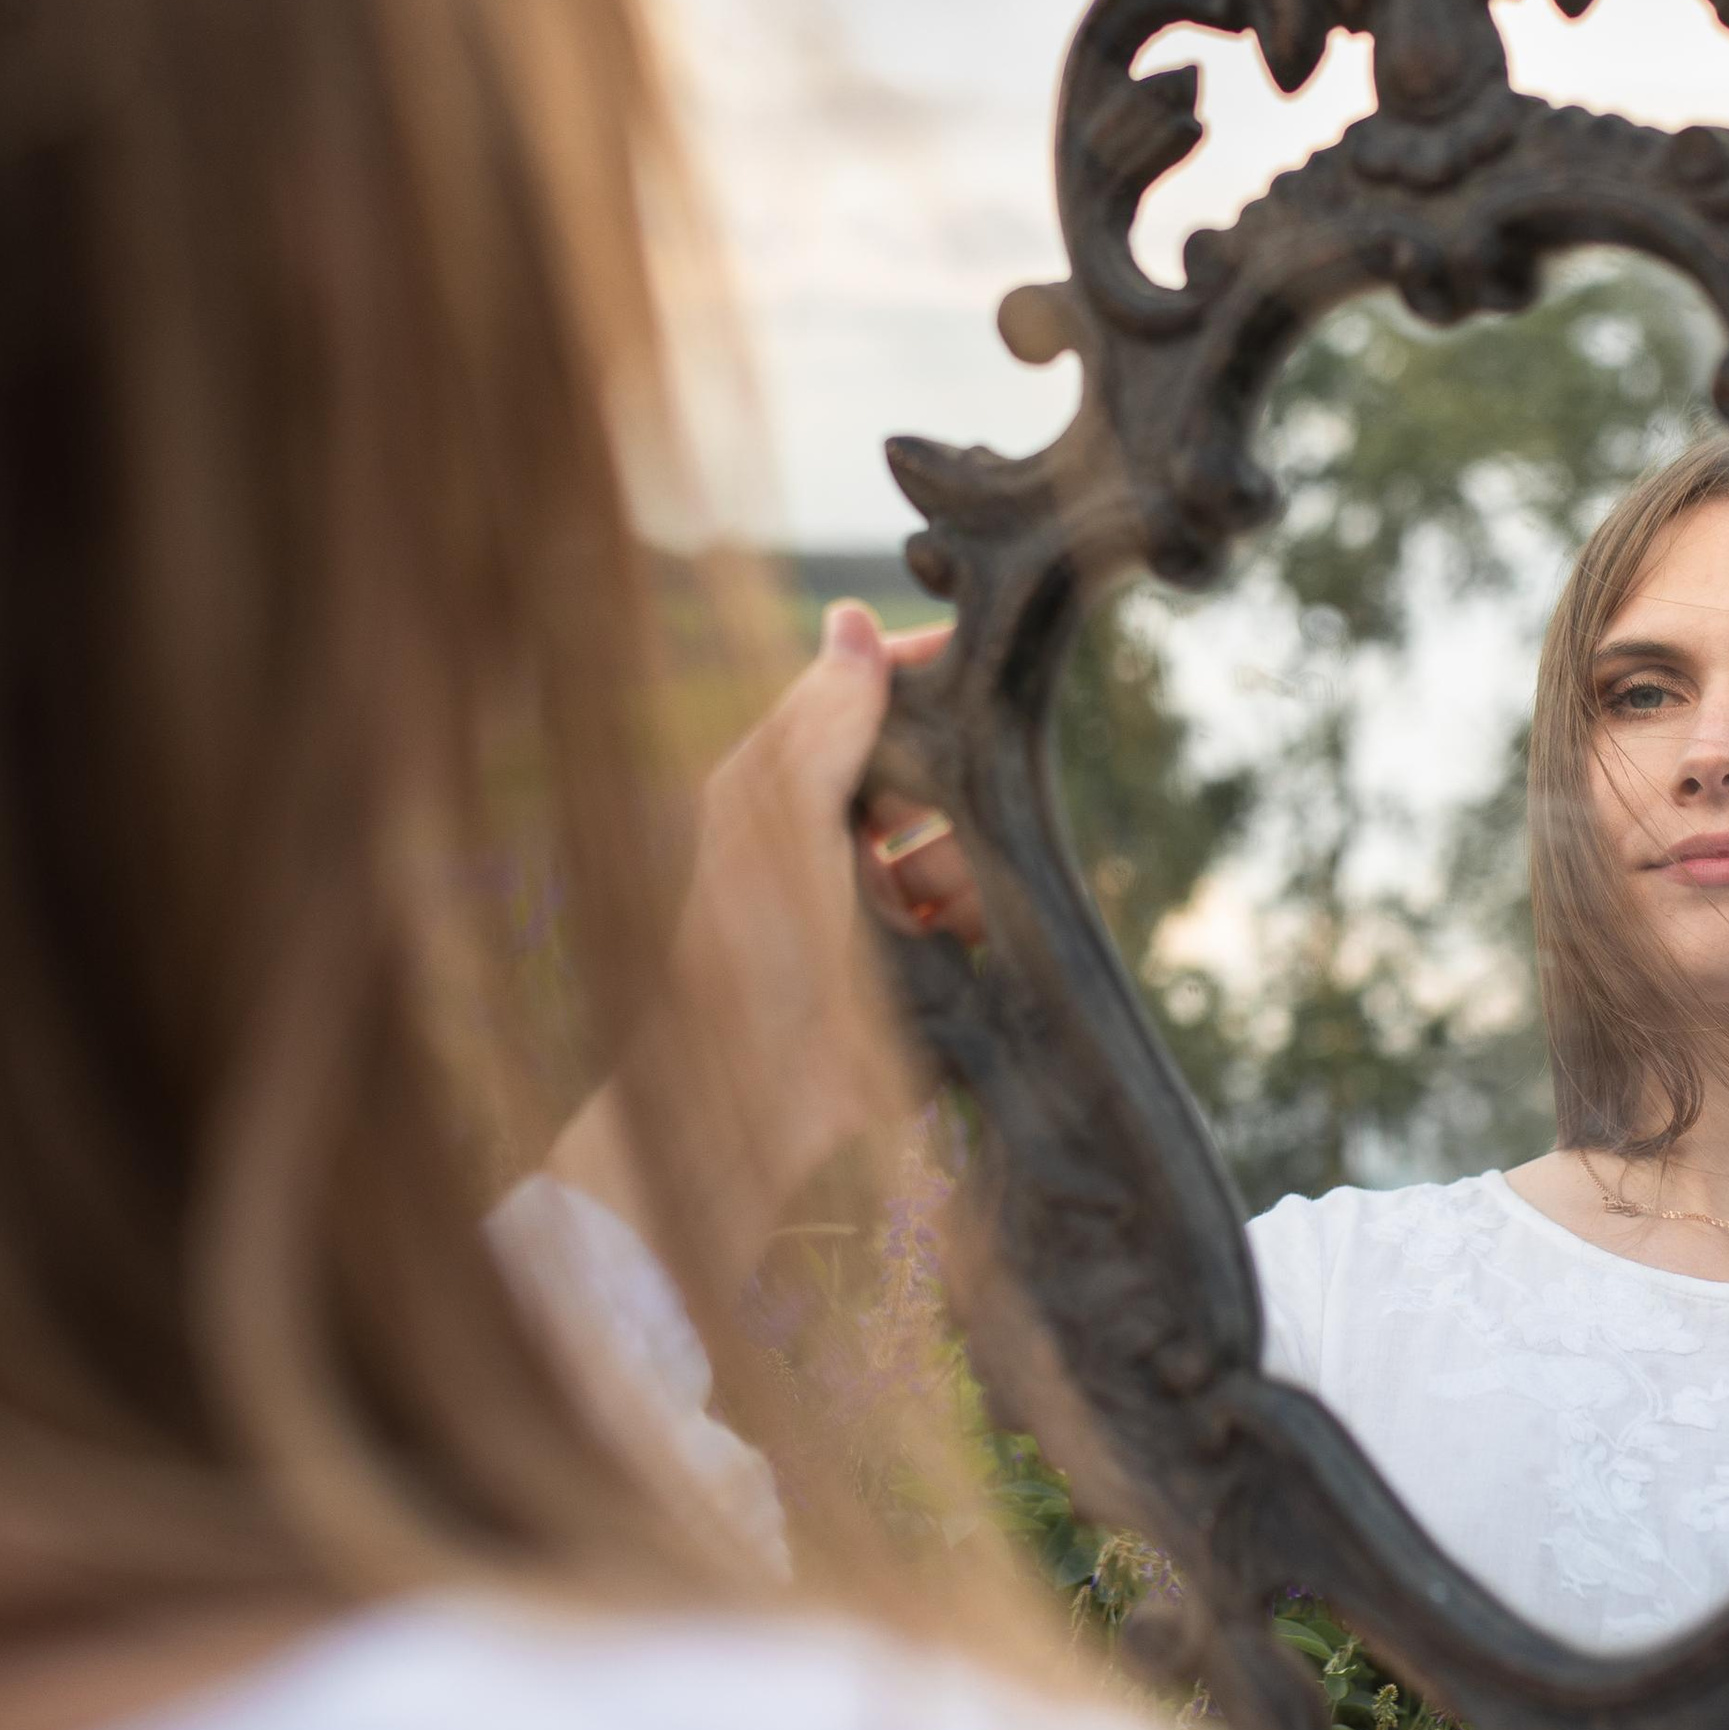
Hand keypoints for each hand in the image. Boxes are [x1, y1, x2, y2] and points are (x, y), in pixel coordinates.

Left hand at [546, 601, 968, 1296]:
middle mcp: (825, 833)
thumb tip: (856, 620)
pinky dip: (981, 925)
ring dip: (973, 868)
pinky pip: (972, 919)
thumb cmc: (742, 963)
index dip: (924, 679)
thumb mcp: (782, 827)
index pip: (865, 695)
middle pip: (928, 770)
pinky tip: (967, 949)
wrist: (741, 1109)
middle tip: (972, 819)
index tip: (987, 665)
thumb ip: (823, 728)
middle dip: (962, 792)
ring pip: (958, 847)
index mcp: (781, 786)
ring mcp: (867, 901)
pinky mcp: (906, 966)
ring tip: (954, 909)